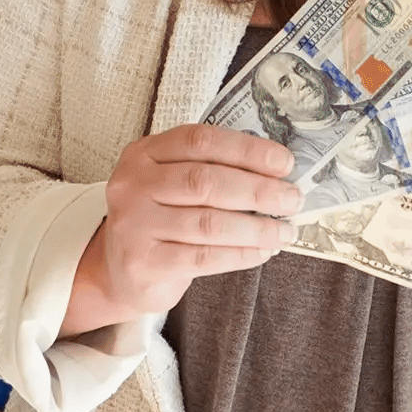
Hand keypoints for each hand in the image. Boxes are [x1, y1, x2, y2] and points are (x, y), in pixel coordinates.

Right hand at [60, 123, 301, 334]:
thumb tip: (276, 172)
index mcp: (144, 153)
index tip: (284, 162)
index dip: (246, 149)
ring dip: (256, 227)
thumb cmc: (160, 218)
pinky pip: (204, 257)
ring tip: (284, 230)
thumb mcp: (172, 181)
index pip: (200, 140)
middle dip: (258, 190)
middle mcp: (133, 184)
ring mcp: (134, 225)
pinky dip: (241, 254)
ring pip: (209, 223)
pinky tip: (262, 251)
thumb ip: (212, 169)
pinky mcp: (144, 263)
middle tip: (292, 198)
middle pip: (205, 181)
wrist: (119, 270)